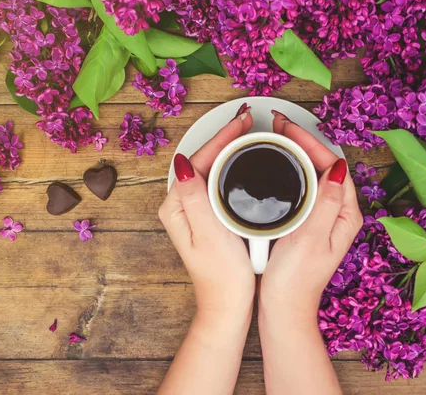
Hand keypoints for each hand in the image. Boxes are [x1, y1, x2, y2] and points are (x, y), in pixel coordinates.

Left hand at [159, 105, 255, 320]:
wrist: (227, 305)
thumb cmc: (222, 276)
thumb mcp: (209, 234)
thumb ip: (195, 198)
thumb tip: (184, 161)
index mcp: (177, 207)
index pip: (198, 160)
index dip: (221, 138)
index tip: (242, 122)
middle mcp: (181, 205)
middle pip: (203, 160)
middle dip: (225, 138)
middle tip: (248, 120)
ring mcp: (193, 211)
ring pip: (210, 168)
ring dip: (228, 149)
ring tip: (248, 133)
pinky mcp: (206, 216)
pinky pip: (217, 181)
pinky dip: (231, 166)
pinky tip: (244, 161)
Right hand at [260, 112, 363, 316]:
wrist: (283, 308)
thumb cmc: (295, 279)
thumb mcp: (311, 238)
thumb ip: (325, 203)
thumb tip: (337, 167)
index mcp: (344, 215)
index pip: (332, 164)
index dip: (309, 141)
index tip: (286, 127)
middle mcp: (337, 213)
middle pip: (323, 165)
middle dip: (302, 140)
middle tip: (276, 124)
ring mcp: (322, 217)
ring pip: (312, 173)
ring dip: (295, 152)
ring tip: (274, 137)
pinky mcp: (307, 223)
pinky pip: (302, 186)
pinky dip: (290, 170)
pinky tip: (275, 166)